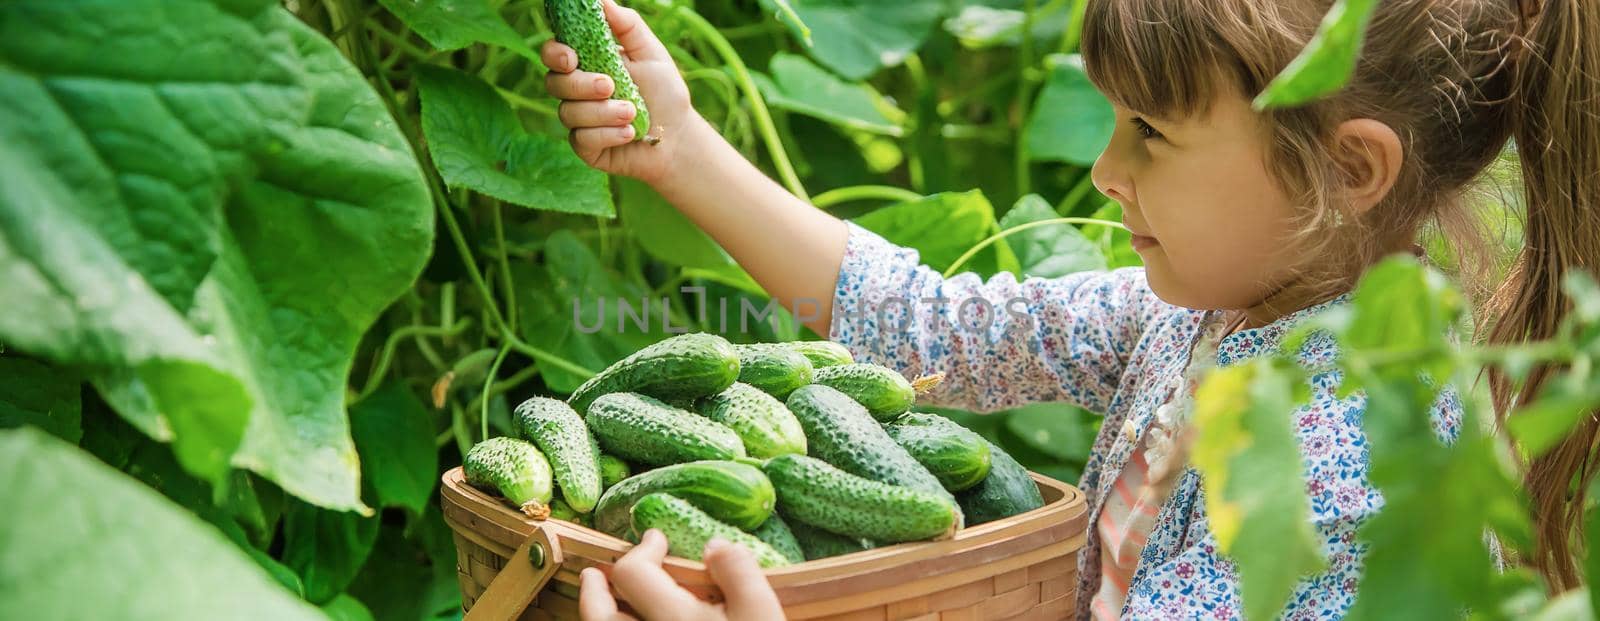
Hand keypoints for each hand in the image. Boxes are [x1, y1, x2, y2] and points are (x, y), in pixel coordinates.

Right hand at [542, 0, 703, 184]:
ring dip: (603, 112)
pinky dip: (607, 134)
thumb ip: (627, 25)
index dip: (555, 54)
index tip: (571, 58)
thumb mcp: (651, 53)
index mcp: (587, 63)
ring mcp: (578, 120)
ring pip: (568, 113)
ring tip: (632, 113)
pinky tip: (629, 133)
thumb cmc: (664, 92)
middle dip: (581, 85)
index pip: (554, 54)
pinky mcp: (585, 146)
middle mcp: (576, 91)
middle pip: (553, 83)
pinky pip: (580, 139)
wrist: (679, 136)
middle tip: (610, 86)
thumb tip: (601, 0)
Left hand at [579, 528, 785, 620]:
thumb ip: (739, 574)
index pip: (633, 573)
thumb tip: (714, 545)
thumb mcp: (762, 614)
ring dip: (595, 615)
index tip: (656, 540)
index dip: (643, 550)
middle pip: (598, 612)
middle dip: (596, 588)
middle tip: (598, 573)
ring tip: (597, 600)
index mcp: (673, 618)